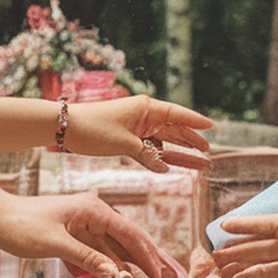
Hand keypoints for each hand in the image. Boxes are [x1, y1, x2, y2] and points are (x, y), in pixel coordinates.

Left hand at [0, 193, 175, 277]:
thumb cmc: (20, 224)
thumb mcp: (55, 243)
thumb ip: (87, 259)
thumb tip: (117, 277)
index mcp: (93, 210)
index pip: (130, 234)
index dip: (149, 256)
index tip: (162, 276)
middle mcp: (93, 216)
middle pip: (129, 242)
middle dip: (150, 261)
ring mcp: (83, 228)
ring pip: (114, 252)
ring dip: (130, 270)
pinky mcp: (73, 240)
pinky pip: (96, 258)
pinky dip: (107, 272)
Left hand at [64, 96, 212, 173]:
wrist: (64, 129)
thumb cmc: (93, 129)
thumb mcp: (124, 144)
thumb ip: (147, 156)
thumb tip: (164, 168)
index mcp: (146, 108)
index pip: (178, 114)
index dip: (196, 122)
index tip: (213, 127)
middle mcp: (144, 116)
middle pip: (175, 130)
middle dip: (193, 143)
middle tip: (210, 155)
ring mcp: (136, 129)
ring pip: (165, 142)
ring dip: (180, 154)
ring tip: (200, 165)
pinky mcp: (127, 140)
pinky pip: (150, 150)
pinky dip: (160, 159)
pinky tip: (172, 168)